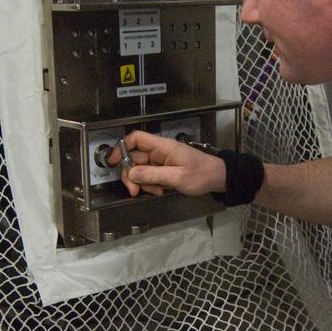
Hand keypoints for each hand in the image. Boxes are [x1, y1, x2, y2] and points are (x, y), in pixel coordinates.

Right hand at [110, 131, 226, 197]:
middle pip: (134, 158)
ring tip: (157, 191)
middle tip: (135, 191)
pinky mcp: (164, 169)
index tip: (113, 162)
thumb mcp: (177, 177)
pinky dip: (151, 185)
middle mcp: (159, 151)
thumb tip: (131, 173)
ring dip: (143, 183)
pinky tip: (161, 190)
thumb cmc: (202, 174)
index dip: (121, 148)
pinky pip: (149, 176)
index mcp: (163, 146)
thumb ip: (153, 175)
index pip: (136, 139)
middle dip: (132, 175)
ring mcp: (161, 160)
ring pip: (141, 170)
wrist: (218, 178)